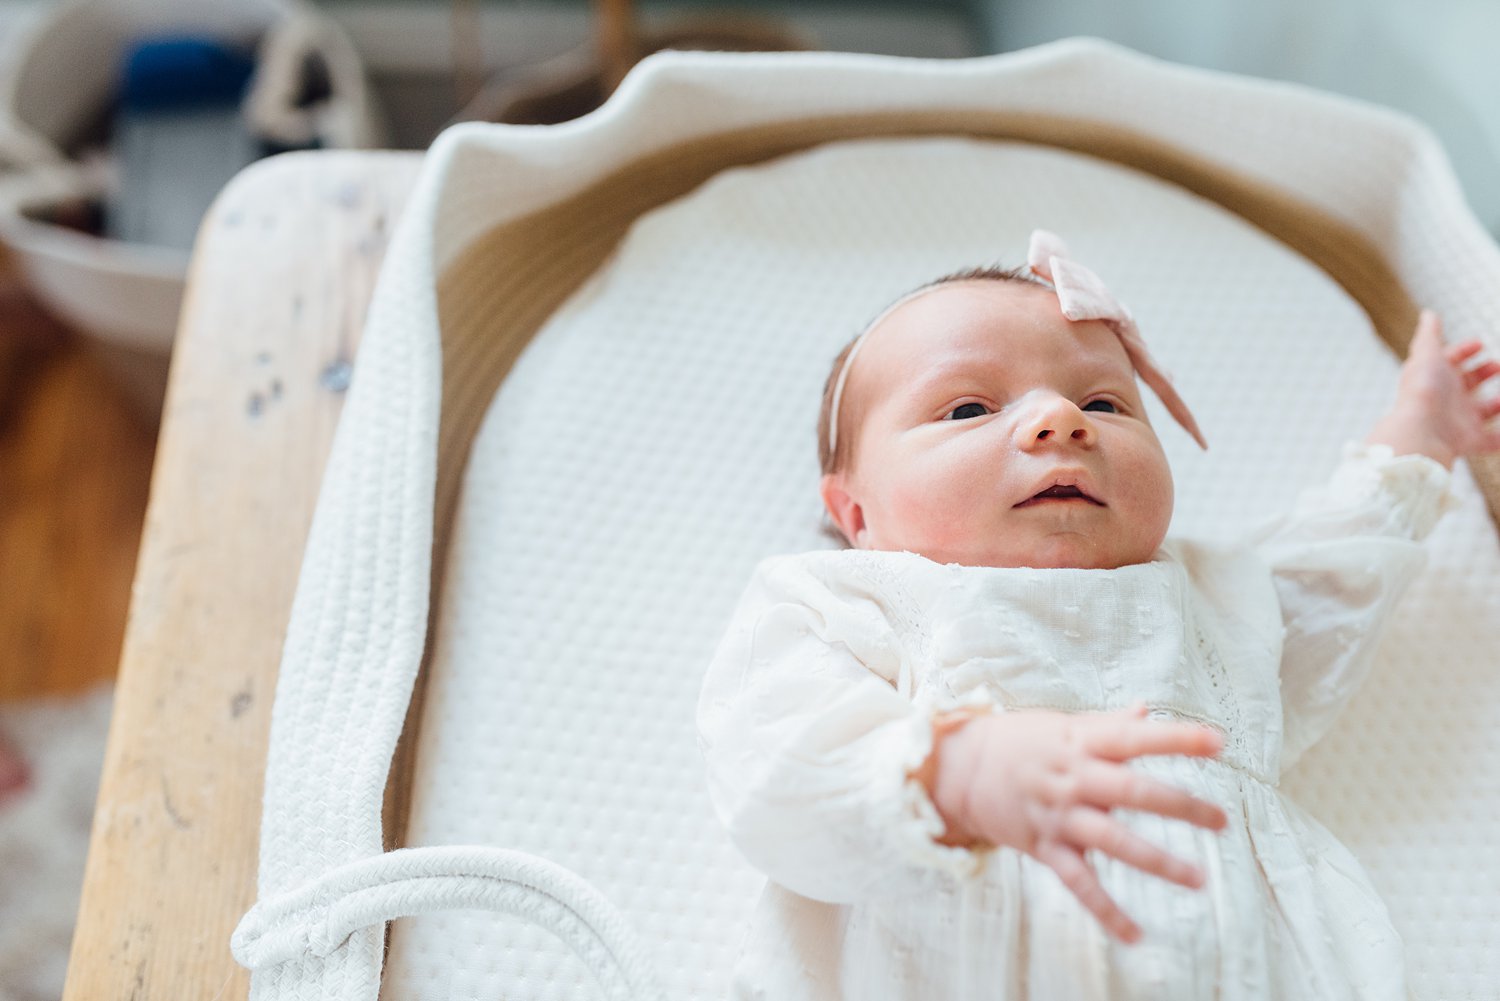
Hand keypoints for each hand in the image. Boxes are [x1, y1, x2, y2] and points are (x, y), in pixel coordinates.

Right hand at [923, 704, 1226, 943]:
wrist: (960, 769)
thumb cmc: (1019, 742)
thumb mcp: (1063, 724)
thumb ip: (1109, 723)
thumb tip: (1149, 711)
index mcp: (1082, 741)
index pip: (1136, 738)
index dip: (1177, 738)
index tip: (1219, 742)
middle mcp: (1074, 778)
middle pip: (1132, 791)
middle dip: (1180, 806)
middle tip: (1222, 820)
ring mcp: (1060, 815)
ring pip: (1113, 840)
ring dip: (1157, 862)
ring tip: (1199, 879)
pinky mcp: (1045, 847)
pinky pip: (1079, 883)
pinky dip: (1106, 912)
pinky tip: (1136, 936)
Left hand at [1367, 310, 1499, 467]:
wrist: (1423, 430)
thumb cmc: (1424, 390)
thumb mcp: (1427, 354)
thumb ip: (1430, 335)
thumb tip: (1429, 314)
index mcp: (1436, 377)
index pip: (1450, 360)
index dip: (1464, 350)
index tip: (1480, 343)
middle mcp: (1447, 398)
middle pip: (1468, 383)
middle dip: (1485, 371)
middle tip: (1496, 365)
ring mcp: (1459, 420)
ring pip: (1484, 410)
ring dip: (1499, 402)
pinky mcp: (1470, 441)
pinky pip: (1493, 440)